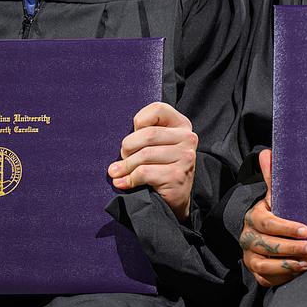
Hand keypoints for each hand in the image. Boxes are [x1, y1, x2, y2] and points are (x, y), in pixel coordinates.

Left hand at [109, 102, 196, 221]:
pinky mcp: (178, 175)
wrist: (175, 196)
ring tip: (118, 173)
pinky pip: (144, 172)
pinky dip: (129, 179)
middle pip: (148, 134)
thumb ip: (145, 134)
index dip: (140, 120)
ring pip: (144, 155)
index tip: (134, 134)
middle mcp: (188, 138)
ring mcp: (186, 157)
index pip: (158, 109)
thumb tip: (123, 146)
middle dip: (127, 148)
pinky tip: (123, 183)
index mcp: (181, 125)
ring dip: (125, 166)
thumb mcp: (156, 144)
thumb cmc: (160, 166)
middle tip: (123, 159)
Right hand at [241, 150, 306, 287]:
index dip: (287, 227)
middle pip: (267, 245)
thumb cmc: (276, 212)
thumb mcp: (275, 196)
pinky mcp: (256, 272)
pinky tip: (298, 272)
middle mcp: (248, 238)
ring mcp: (250, 256)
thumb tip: (266, 152)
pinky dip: (281, 277)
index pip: (268, 223)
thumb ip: (272, 177)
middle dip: (292, 248)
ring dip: (287, 265)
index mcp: (254, 217)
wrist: (265, 235)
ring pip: (264, 264)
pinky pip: (265, 278)